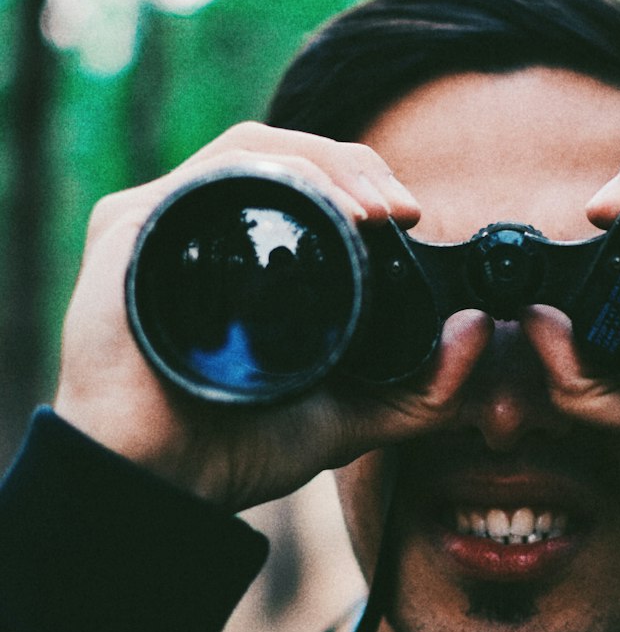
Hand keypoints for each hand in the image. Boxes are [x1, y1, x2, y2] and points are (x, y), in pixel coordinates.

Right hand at [54, 123, 490, 510]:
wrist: (160, 483)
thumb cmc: (236, 446)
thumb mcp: (349, 416)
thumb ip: (422, 390)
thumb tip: (479, 330)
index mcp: (242, 250)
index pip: (308, 178)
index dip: (365, 179)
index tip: (412, 216)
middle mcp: (199, 224)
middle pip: (285, 151)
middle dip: (356, 166)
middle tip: (402, 211)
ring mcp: (160, 220)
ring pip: (252, 148)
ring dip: (326, 164)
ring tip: (374, 210)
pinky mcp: (127, 227)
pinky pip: (208, 175)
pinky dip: (276, 175)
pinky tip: (321, 207)